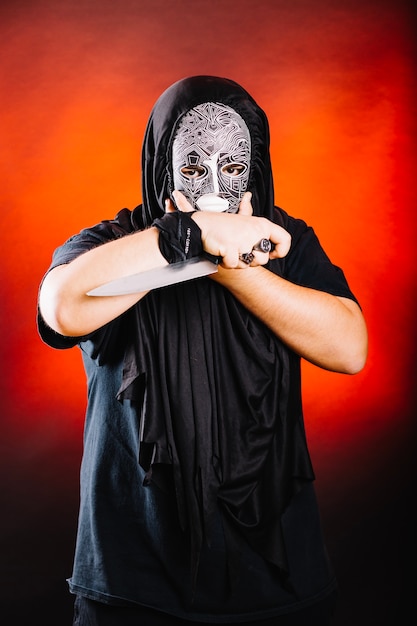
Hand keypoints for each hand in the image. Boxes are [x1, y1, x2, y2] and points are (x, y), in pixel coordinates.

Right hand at [165, 191, 290, 268]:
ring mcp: (244, 239)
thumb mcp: (240, 217)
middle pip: (264, 259)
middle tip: (239, 250)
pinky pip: (234, 264)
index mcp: (262, 224)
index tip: (273, 254)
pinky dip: (226, 263)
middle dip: (250, 261)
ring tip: (230, 249)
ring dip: (237, 262)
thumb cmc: (221, 224)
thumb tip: (248, 197)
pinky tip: (222, 253)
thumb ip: (248, 211)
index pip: (284, 239)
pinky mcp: (231, 247)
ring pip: (248, 264)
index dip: (281, 251)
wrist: (201, 225)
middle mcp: (256, 231)